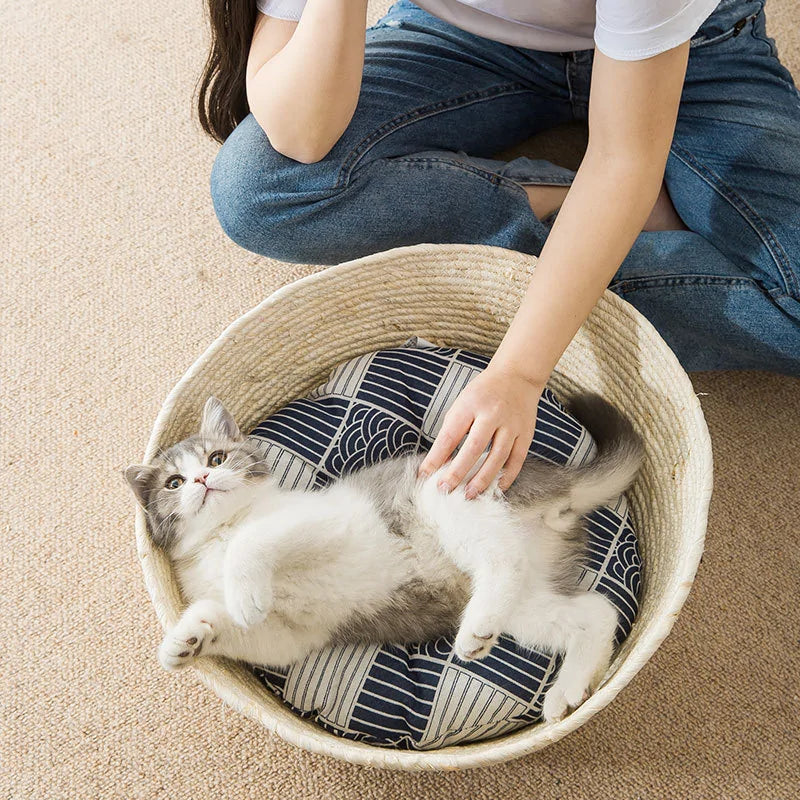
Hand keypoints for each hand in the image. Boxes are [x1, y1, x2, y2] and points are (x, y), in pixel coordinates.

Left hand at [417, 364, 542, 497]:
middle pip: (474, 448)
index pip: (450, 435)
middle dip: (458, 471)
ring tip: (468, 494)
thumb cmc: (483, 393)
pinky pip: (516, 460)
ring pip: (497, 457)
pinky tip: (495, 488)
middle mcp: (492, 414)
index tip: (425, 475)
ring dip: (482, 479)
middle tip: (445, 489)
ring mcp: (512, 425)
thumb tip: (439, 463)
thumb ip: (451, 432)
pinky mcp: (526, 434)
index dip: (436, 457)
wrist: (517, 376)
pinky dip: (506, 477)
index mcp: (470, 404)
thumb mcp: (461, 405)